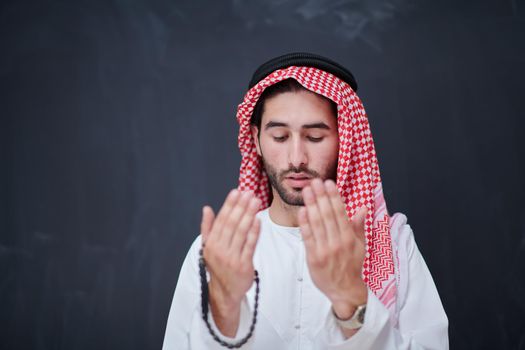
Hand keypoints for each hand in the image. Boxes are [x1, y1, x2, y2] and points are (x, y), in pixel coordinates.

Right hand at [200, 189, 260, 335]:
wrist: (225, 292)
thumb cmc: (218, 266)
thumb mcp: (208, 248)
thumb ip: (207, 227)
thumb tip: (207, 208)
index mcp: (210, 244)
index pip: (221, 220)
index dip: (229, 205)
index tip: (236, 192)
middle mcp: (219, 250)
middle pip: (232, 224)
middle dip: (241, 207)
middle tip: (249, 193)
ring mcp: (231, 258)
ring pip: (241, 232)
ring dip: (249, 215)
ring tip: (256, 201)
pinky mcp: (243, 265)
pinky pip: (250, 246)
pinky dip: (254, 232)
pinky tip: (258, 220)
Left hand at [298, 179, 367, 319]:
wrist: (344, 290)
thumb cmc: (352, 266)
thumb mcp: (360, 246)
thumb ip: (359, 226)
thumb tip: (362, 208)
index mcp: (349, 238)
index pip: (340, 212)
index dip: (334, 196)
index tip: (329, 183)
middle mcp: (338, 242)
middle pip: (327, 215)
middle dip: (321, 196)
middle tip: (315, 181)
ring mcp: (325, 250)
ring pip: (317, 223)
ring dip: (311, 205)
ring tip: (307, 190)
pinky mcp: (313, 257)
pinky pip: (307, 237)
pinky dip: (304, 223)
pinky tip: (302, 211)